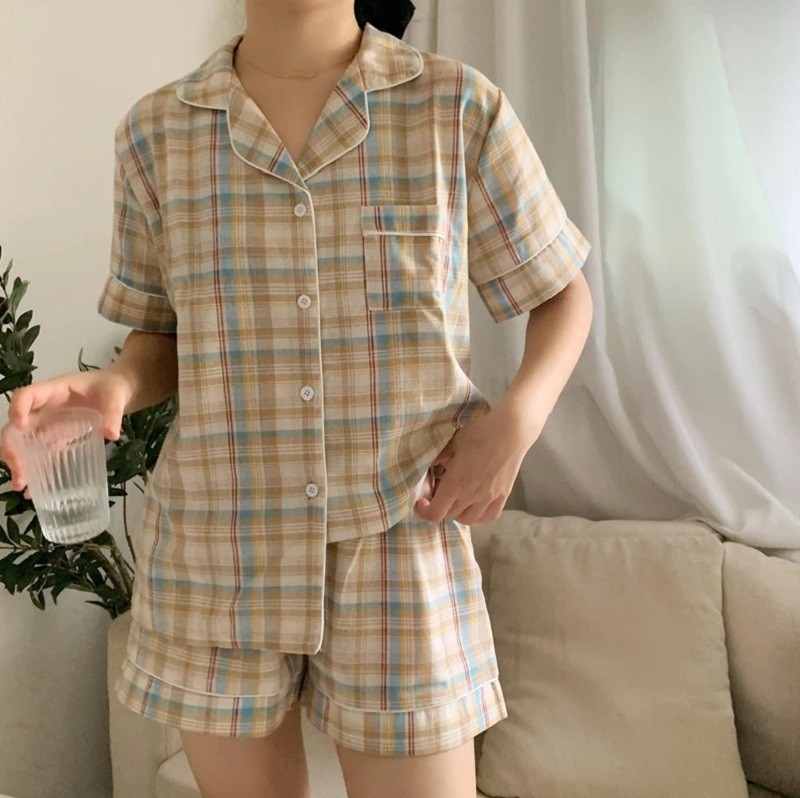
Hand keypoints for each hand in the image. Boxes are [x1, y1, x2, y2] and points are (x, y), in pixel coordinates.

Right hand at [0, 369, 132, 500]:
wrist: (116, 394)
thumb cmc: (111, 389)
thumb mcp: (115, 396)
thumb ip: (113, 413)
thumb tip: (112, 434)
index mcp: (54, 391)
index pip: (26, 396)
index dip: (18, 409)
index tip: (20, 426)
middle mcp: (43, 408)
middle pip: (16, 425)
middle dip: (11, 447)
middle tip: (19, 468)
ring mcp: (47, 424)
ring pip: (23, 443)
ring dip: (18, 463)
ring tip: (22, 485)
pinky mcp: (56, 438)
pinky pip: (39, 454)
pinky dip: (34, 470)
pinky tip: (31, 490)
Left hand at [414, 406, 541, 524]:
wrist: (510, 431)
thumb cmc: (479, 433)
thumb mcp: (453, 443)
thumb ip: (439, 457)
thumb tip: (430, 466)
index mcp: (455, 484)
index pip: (435, 513)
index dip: (425, 511)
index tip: (423, 500)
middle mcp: (470, 496)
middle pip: (449, 515)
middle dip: (440, 507)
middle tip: (439, 492)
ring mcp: (488, 498)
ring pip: (468, 520)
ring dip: (457, 513)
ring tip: (456, 500)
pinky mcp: (502, 496)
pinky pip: (488, 517)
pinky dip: (478, 517)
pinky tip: (474, 507)